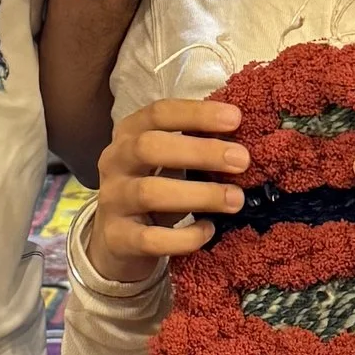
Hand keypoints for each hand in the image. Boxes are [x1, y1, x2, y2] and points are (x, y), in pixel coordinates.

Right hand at [86, 99, 246, 279]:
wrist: (116, 240)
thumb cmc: (153, 189)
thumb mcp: (166, 161)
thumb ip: (193, 146)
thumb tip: (241, 143)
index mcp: (128, 134)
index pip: (158, 113)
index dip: (196, 114)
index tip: (235, 119)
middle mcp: (114, 163)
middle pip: (149, 147)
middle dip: (200, 152)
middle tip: (241, 160)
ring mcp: (112, 201)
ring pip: (150, 193)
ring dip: (200, 195)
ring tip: (236, 199)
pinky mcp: (118, 239)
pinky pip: (151, 239)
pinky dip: (184, 236)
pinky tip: (209, 230)